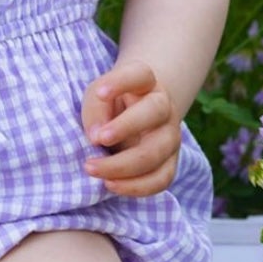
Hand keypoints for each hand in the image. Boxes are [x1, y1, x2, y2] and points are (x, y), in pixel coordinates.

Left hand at [81, 59, 180, 197]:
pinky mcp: (170, 163)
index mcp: (146, 83)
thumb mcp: (98, 96)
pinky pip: (161, 179)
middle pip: (154, 112)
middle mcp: (164, 107)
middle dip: (125, 127)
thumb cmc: (111, 104)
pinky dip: (136, 187)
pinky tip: (110, 185)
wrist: (137, 118)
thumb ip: (96, 109)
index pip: (140, 74)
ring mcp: (170, 136)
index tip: (101, 93)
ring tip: (92, 168)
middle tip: (97, 139)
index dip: (121, 82)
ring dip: (122, 165)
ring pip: (156, 152)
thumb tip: (96, 137)